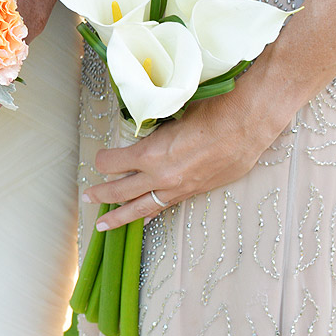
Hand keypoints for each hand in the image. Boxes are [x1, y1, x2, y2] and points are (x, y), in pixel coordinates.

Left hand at [83, 86, 289, 230]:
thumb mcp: (169, 115)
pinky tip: (141, 219)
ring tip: (103, 224)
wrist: (248, 122)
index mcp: (149, 154)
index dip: (102, 159)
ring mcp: (178, 187)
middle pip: (120, 191)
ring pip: (141, 207)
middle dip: (101, 194)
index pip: (111, 162)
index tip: (100, 157)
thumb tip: (140, 132)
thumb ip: (152, 130)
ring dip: (120, 216)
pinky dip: (150, 213)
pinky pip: (165, 206)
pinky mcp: (194, 191)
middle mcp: (160, 176)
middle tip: (87, 198)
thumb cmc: (210, 110)